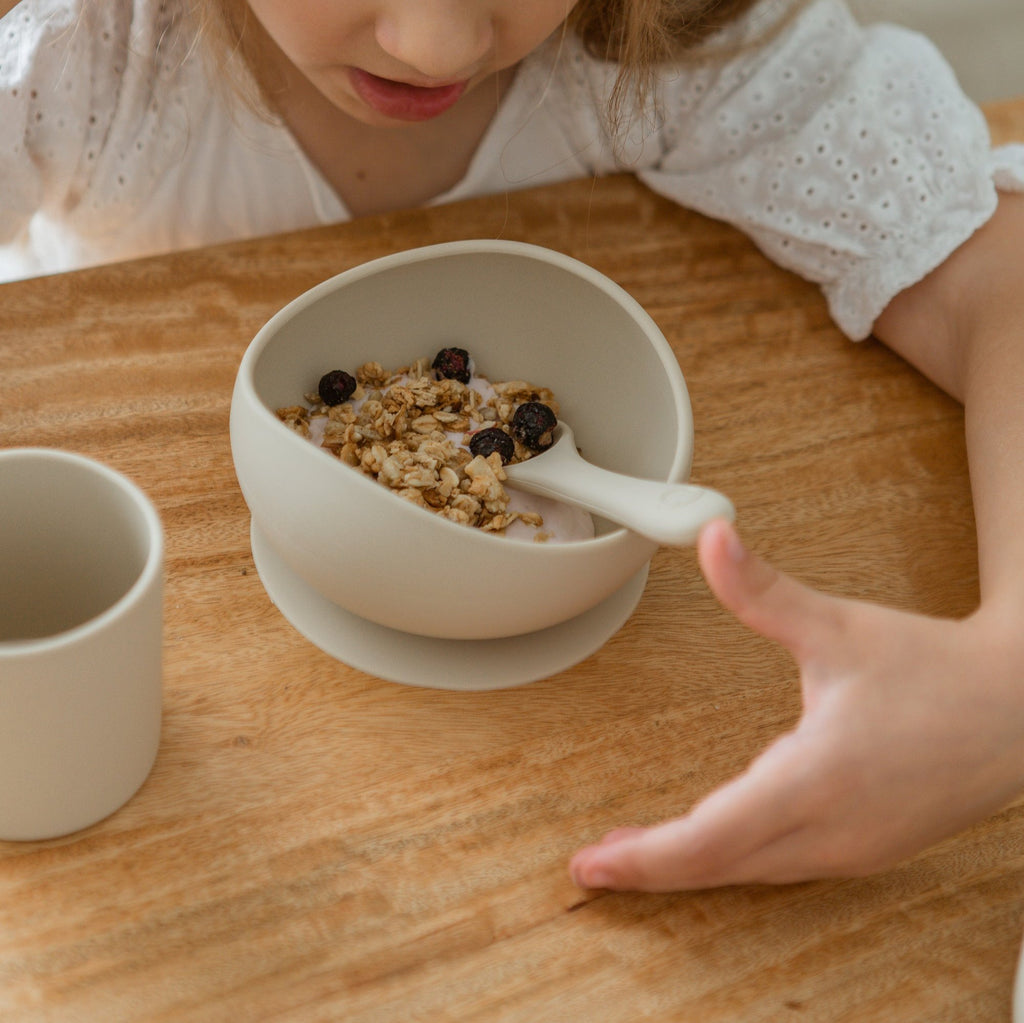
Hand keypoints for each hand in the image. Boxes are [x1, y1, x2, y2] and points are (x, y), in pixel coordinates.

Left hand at [569, 519, 1023, 890]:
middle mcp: (833, 830)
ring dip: (691, 868)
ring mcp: (854, 850)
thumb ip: (761, 590)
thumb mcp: (837, 626)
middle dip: (651, 869)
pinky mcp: (868, 849)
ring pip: (751, 874)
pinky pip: (783, 868)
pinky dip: (734, 863)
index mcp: (817, 778)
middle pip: (720, 867)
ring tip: (637, 855)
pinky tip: (713, 844)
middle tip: (594, 866)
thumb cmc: (935, 669)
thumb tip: (710, 538)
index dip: (645, 857)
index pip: (710, 838)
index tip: (591, 866)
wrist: (1021, 707)